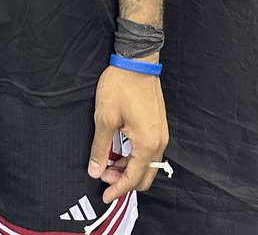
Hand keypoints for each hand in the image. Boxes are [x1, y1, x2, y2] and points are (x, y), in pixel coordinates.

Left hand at [88, 65, 167, 201]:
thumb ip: (100, 148)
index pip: (133, 179)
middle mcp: (159, 142)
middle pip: (145, 176)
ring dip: (130, 168)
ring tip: (109, 162)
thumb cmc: (120, 86)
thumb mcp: (104, 118)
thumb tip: (95, 171)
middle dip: (124, 181)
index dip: (118, 190)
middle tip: (104, 176)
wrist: (137, 61)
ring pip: (148, 164)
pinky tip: (121, 149)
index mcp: (147, 143)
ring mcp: (162, 133)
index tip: (104, 195)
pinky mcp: (160, 124)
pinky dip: (136, 157)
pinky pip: (151, 151)